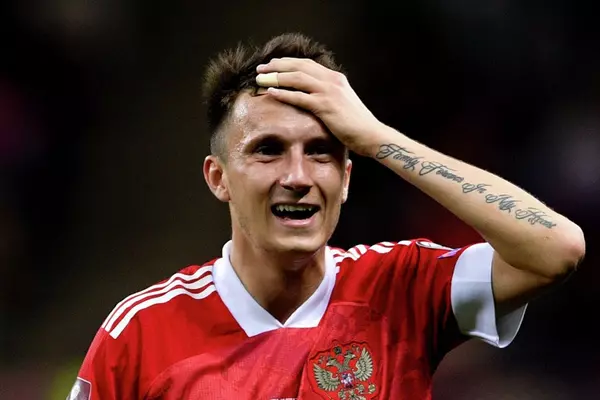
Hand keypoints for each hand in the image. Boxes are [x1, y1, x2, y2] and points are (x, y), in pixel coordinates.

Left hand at [256, 58, 381, 155]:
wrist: (370, 135)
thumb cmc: (356, 124)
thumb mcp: (342, 104)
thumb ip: (328, 96)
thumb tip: (313, 98)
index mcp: (335, 78)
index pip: (307, 64)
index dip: (288, 63)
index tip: (273, 65)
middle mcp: (332, 80)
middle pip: (299, 66)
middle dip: (277, 66)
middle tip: (261, 68)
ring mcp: (328, 92)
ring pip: (297, 78)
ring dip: (276, 77)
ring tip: (261, 78)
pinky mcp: (325, 106)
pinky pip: (300, 97)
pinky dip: (284, 93)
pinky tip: (271, 93)